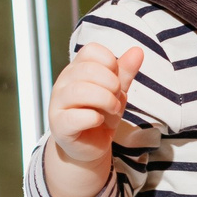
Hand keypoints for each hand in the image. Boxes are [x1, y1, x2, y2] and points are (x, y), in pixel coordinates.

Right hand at [46, 44, 142, 196]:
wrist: (91, 146)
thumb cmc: (102, 114)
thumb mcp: (117, 91)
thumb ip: (125, 72)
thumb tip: (138, 51)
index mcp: (76, 69)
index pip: (91, 51)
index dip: (110, 62)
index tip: (116, 79)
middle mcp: (63, 82)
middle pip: (87, 69)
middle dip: (111, 83)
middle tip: (117, 97)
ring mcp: (58, 103)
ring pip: (79, 91)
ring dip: (105, 100)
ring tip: (113, 109)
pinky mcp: (59, 125)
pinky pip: (75, 117)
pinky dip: (94, 118)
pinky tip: (99, 121)